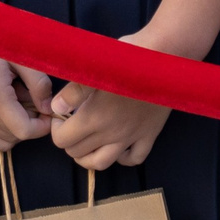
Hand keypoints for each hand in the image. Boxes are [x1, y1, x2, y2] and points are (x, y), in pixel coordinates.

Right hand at [0, 37, 53, 153]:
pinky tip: (8, 116)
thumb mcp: (21, 56)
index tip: (50, 113)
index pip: (24, 131)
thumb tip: (49, 109)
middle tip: (35, 99)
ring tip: (20, 103)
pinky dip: (0, 134)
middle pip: (14, 136)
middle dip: (31, 124)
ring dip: (16, 128)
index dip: (42, 127)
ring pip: (1, 139)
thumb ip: (39, 84)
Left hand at [47, 35, 174, 169]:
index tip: (61, 116)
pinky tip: (118, 145)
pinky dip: (123, 158)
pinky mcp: (150, 135)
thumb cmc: (125, 57)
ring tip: (86, 143)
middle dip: (69, 142)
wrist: (163, 56)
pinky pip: (135, 159)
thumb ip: (73, 92)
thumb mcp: (93, 69)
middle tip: (71, 125)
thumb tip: (56, 109)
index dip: (56, 130)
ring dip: (89, 158)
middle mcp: (111, 133)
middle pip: (78, 154)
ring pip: (103, 164)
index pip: (63, 140)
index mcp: (94, 117)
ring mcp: (132, 137)